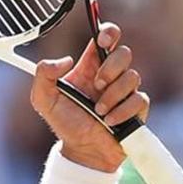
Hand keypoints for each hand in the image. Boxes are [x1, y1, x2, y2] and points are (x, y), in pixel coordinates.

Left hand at [30, 22, 149, 171]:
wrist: (83, 151)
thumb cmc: (65, 122)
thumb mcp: (43, 99)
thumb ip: (43, 74)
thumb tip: (66, 60)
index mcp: (89, 66)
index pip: (106, 38)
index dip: (108, 32)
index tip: (102, 41)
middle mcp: (110, 75)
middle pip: (124, 53)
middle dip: (111, 67)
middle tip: (96, 84)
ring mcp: (125, 91)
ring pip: (132, 77)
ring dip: (112, 95)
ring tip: (98, 111)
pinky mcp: (137, 108)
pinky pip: (139, 100)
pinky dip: (122, 111)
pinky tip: (109, 121)